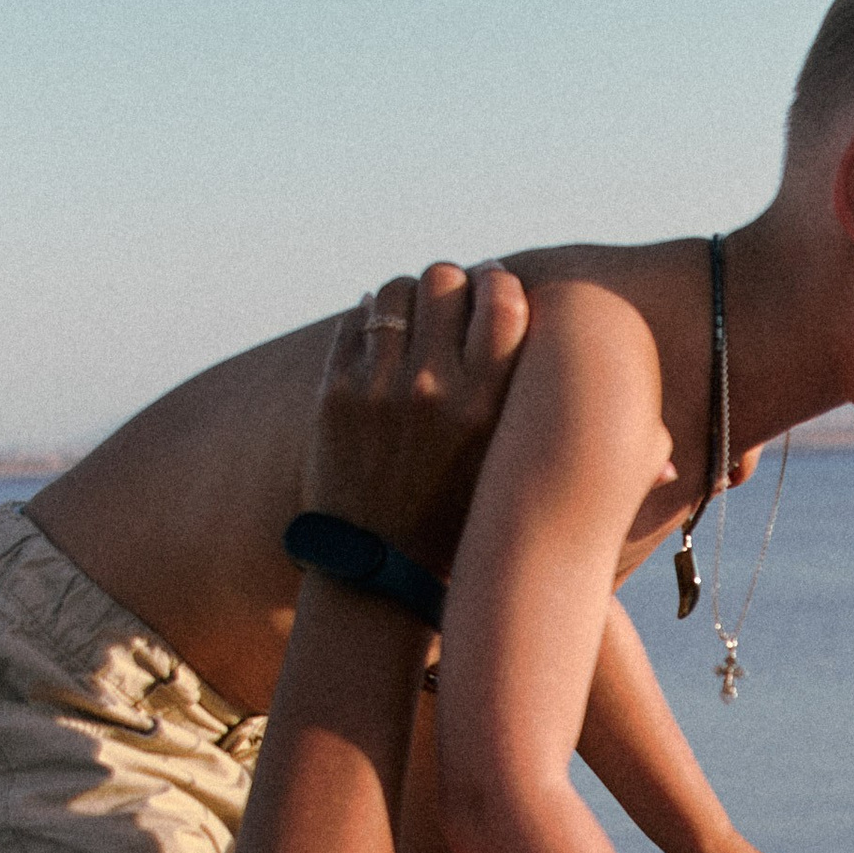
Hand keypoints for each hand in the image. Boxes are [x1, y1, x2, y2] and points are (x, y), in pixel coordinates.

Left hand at [305, 262, 529, 578]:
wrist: (384, 573)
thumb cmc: (461, 518)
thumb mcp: (506, 464)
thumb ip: (518, 396)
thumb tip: (513, 304)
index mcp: (486, 408)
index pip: (502, 298)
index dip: (499, 283)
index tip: (494, 290)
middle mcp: (433, 390)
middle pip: (445, 279)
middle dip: (450, 288)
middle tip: (449, 310)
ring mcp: (379, 388)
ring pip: (395, 290)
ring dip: (407, 300)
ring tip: (411, 326)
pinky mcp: (335, 393)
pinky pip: (356, 322)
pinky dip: (370, 324)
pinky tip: (381, 345)